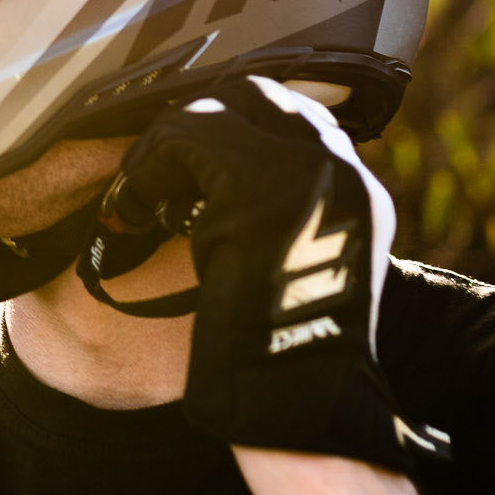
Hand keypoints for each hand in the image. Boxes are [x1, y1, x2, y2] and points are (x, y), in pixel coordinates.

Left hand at [118, 75, 449, 466]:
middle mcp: (340, 171)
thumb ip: (282, 216)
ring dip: (165, 148)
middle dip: (199, 123)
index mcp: (359, 191)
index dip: (236, 122)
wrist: (298, 395)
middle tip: (161, 164)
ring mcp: (303, 174)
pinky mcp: (256, 188)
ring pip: (214, 115)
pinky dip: (148, 169)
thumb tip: (221, 186)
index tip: (194, 151)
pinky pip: (185, 142)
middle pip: (256, 98)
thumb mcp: (300, 266)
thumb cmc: (288, 348)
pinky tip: (135, 208)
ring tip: (142, 192)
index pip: (296, 112)